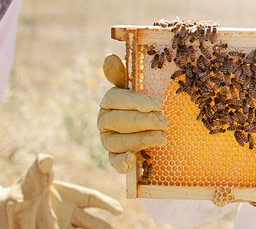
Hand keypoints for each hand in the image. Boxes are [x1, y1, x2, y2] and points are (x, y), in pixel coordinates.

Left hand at [0, 154, 122, 227]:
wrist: (11, 205)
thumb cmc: (26, 188)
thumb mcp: (32, 176)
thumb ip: (40, 167)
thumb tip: (45, 159)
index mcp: (71, 196)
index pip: (92, 199)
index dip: (106, 204)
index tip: (118, 210)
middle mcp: (69, 214)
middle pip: (91, 222)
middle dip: (102, 227)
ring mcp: (62, 225)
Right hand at [97, 54, 167, 172]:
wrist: (161, 125)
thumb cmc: (151, 101)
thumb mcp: (143, 84)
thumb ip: (125, 74)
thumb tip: (109, 57)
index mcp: (111, 100)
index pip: (115, 98)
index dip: (135, 101)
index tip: (158, 104)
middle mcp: (106, 119)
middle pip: (117, 120)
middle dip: (143, 121)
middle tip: (165, 122)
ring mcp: (109, 139)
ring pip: (116, 141)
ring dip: (140, 139)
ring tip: (163, 138)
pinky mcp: (115, 157)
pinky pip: (113, 161)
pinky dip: (121, 163)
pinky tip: (131, 161)